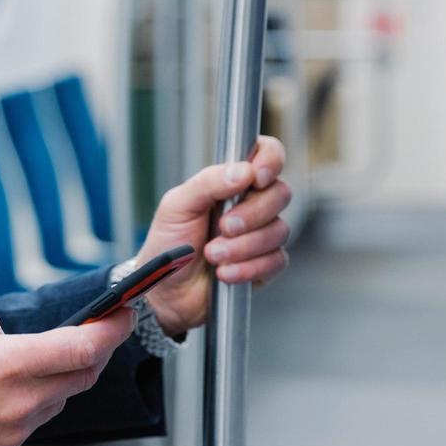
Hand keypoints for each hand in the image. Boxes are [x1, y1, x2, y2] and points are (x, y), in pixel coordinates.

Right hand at [0, 293, 134, 445]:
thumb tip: (1, 329)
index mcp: (9, 366)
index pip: (82, 347)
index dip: (112, 328)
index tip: (124, 313)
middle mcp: (20, 405)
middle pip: (81, 377)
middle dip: (94, 351)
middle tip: (95, 331)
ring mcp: (12, 435)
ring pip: (55, 400)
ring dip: (54, 378)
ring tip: (18, 361)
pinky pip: (29, 423)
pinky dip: (26, 402)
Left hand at [138, 135, 291, 337]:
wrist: (165, 292)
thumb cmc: (168, 244)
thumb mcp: (177, 206)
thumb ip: (208, 182)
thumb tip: (243, 171)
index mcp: (231, 181)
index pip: (266, 154)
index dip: (271, 160)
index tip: (257, 178)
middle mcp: (251, 204)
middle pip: (280, 193)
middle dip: (252, 214)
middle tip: (223, 227)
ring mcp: (261, 234)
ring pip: (279, 230)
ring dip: (244, 246)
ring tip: (212, 255)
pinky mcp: (265, 265)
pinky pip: (276, 260)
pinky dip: (249, 268)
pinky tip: (225, 272)